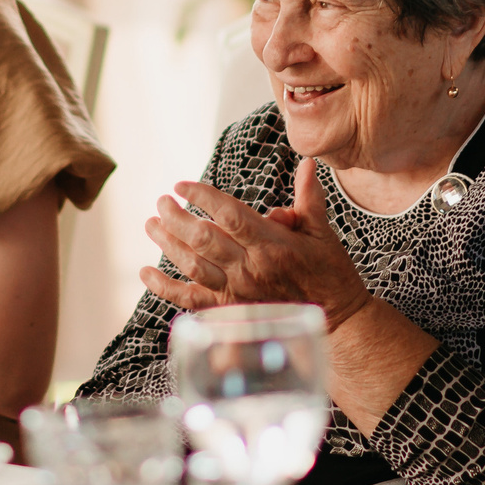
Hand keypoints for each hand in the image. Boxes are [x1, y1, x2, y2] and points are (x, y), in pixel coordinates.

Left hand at [140, 159, 372, 329]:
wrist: (336, 320)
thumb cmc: (329, 273)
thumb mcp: (323, 232)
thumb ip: (309, 198)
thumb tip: (306, 164)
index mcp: (273, 245)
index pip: (230, 215)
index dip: (202, 197)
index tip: (182, 185)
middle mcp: (251, 269)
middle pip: (204, 239)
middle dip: (176, 217)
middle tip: (161, 201)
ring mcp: (238, 292)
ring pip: (193, 266)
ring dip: (168, 244)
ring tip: (152, 224)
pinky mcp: (230, 311)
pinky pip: (190, 300)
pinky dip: (164, 288)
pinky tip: (147, 272)